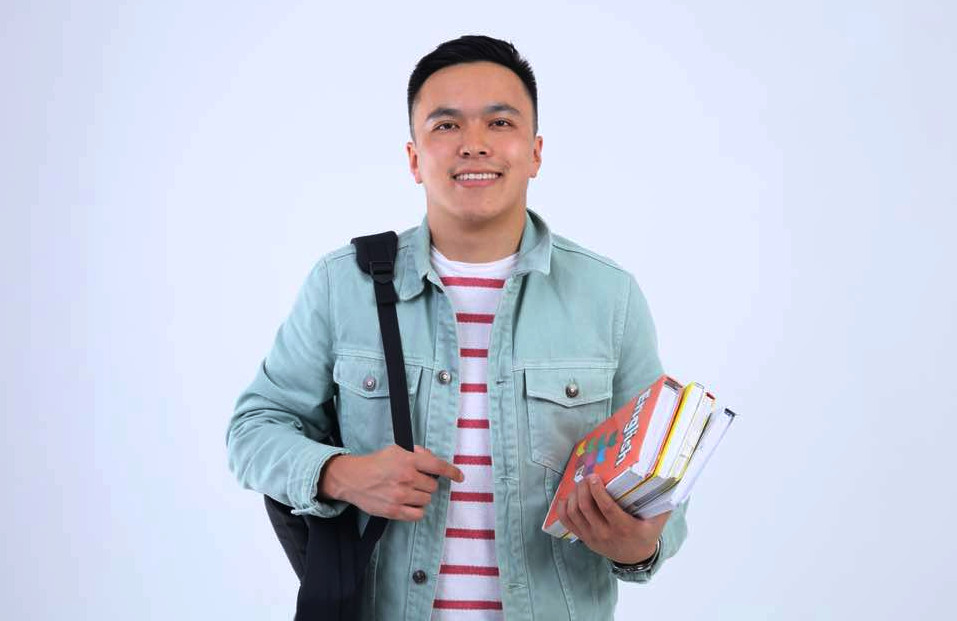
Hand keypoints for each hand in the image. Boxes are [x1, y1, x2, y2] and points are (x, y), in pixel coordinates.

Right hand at [318, 445, 463, 520]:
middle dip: (427, 484)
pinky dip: (416, 510)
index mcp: (408, 461)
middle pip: (433, 487)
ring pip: (426, 500)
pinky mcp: (394, 511)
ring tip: (408, 492)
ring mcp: (400, 496)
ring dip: (421, 497)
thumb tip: (431, 459)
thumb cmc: (375, 463)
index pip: (438, 467)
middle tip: (415, 482)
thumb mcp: (396, 450)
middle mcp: (407, 478)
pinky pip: (418, 514)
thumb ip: (416, 453)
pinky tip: (409, 504)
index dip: (452, 472)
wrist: (353, 478)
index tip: (459, 477)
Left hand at [556, 474, 670, 564]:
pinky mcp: (584, 538)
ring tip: (579, 485)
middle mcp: (605, 533)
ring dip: (573, 496)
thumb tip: (670, 481)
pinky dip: (563, 508)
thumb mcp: (657, 522)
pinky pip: (567, 523)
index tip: (594, 477)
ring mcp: (592, 537)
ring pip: (574, 513)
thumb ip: (663, 503)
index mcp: (624, 527)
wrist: (635, 559)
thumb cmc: (646, 534)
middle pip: (586, 508)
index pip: (606, 508)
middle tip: (587, 477)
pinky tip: (568, 497)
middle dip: (583, 488)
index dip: (597, 491)